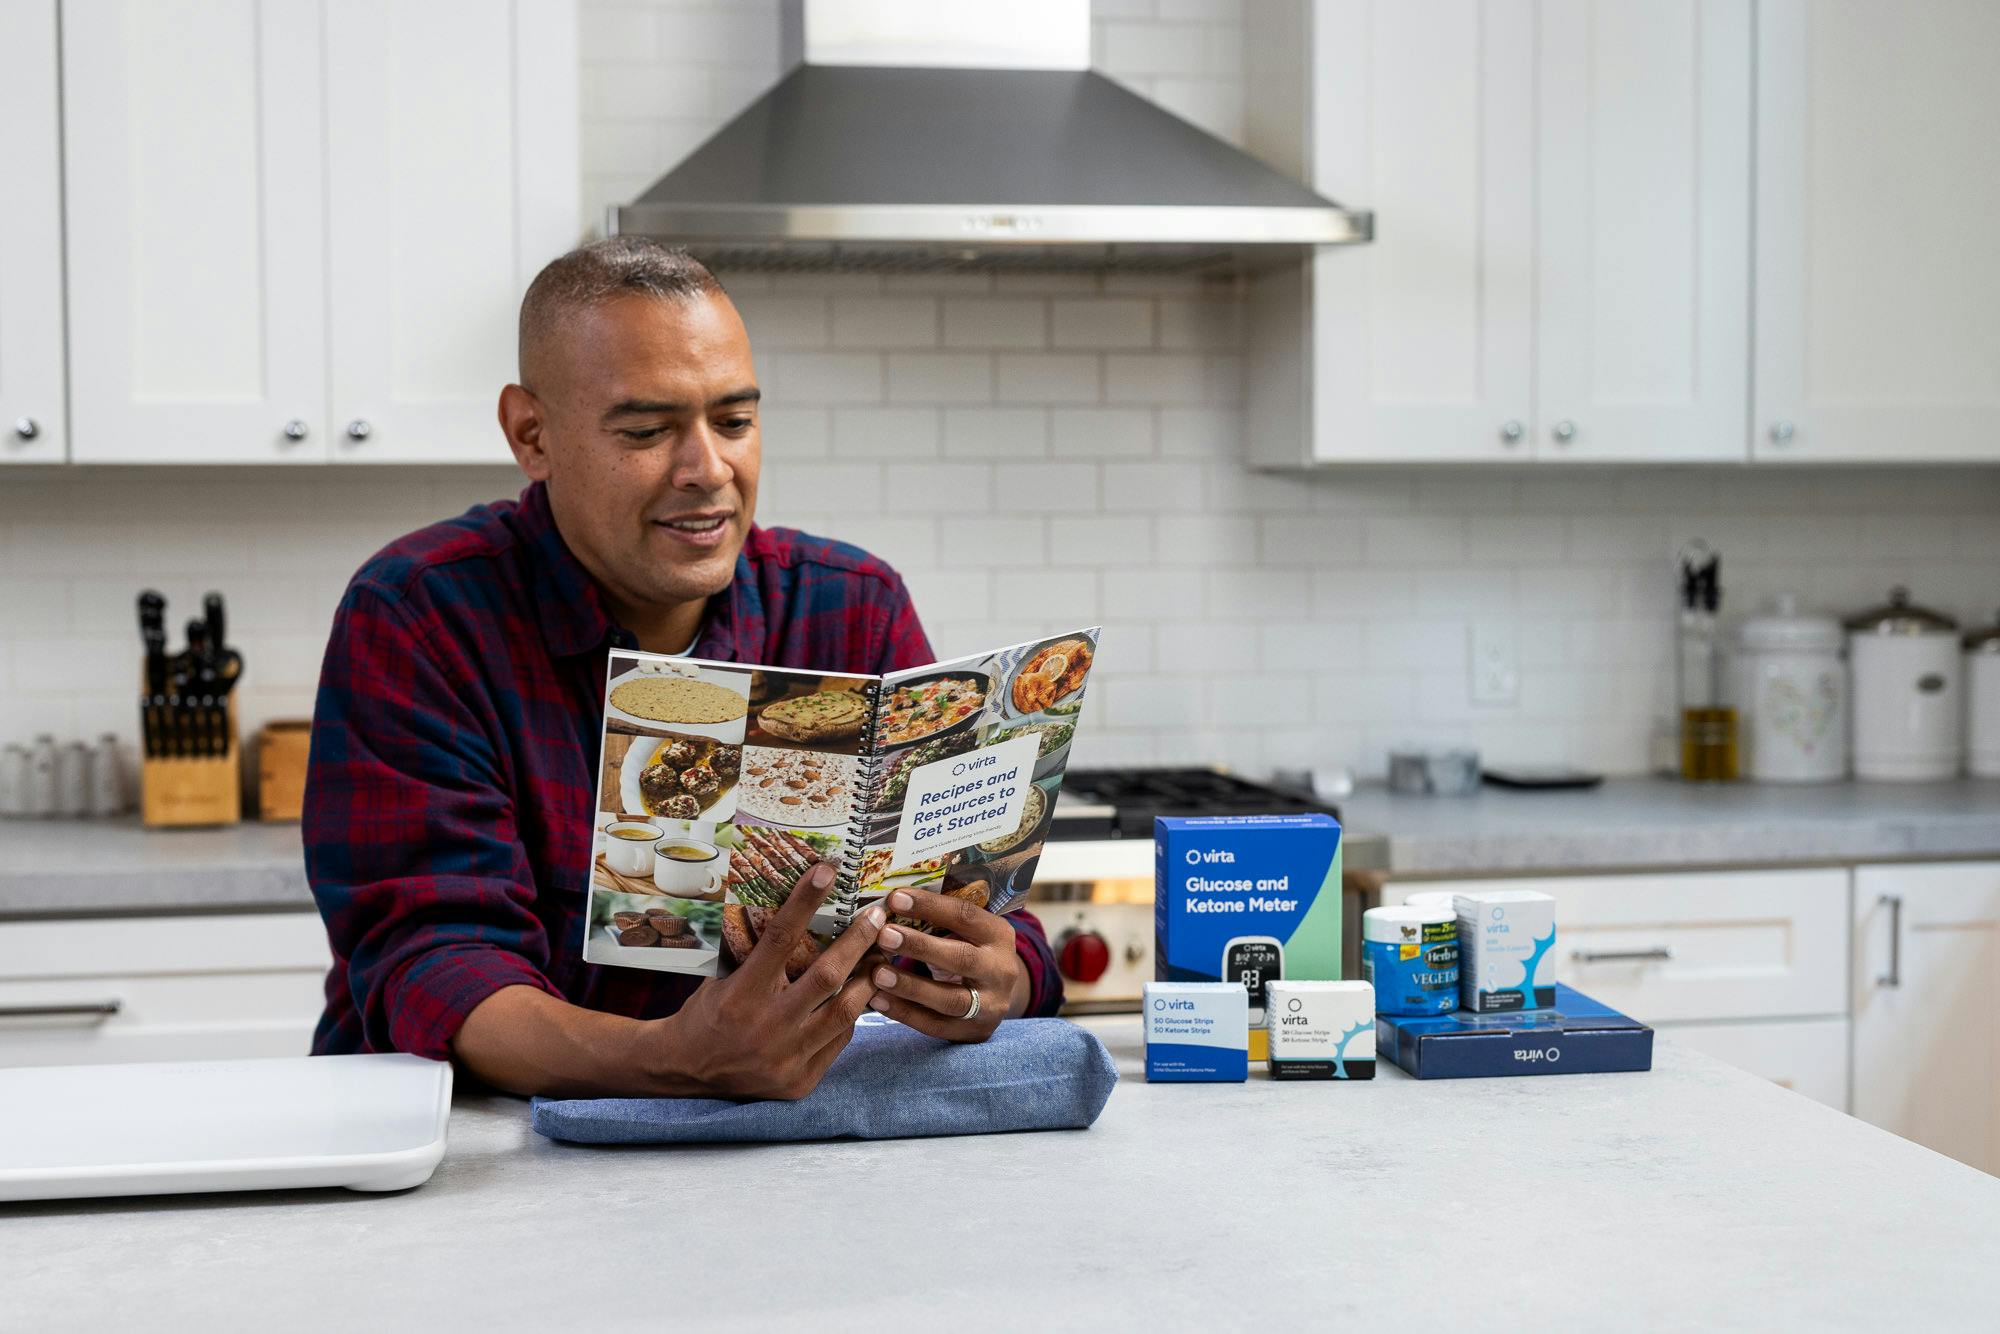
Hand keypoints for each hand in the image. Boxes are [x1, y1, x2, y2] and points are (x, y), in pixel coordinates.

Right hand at [646, 862, 886, 1099]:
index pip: (779, 938)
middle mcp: (766, 1026)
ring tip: (882, 956)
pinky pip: (839, 1042)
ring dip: (868, 981)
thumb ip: (754, 952)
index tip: (828, 871)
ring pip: (845, 1013)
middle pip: (826, 976)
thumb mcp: (722, 977)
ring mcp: (786, 1058)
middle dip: (858, 942)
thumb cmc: (707, 1013)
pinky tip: (859, 997)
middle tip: (878, 916)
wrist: (686, 1071)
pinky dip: (851, 1016)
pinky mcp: (799, 1081)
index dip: (805, 902)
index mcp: (741, 994)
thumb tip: (790, 908)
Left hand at [866, 889, 1028, 1042]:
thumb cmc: (968, 950)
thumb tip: (892, 899)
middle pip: (961, 958)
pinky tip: (878, 1001)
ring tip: (876, 974)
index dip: (930, 907)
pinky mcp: (974, 1032)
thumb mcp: (967, 932)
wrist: (996, 996)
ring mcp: (990, 1005)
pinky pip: (936, 1025)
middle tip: (884, 935)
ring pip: (950, 999)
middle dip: (920, 947)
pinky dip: (905, 1013)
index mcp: (999, 935)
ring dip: (910, 986)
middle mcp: (1001, 970)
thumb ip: (940, 918)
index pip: (965, 916)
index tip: (895, 899)